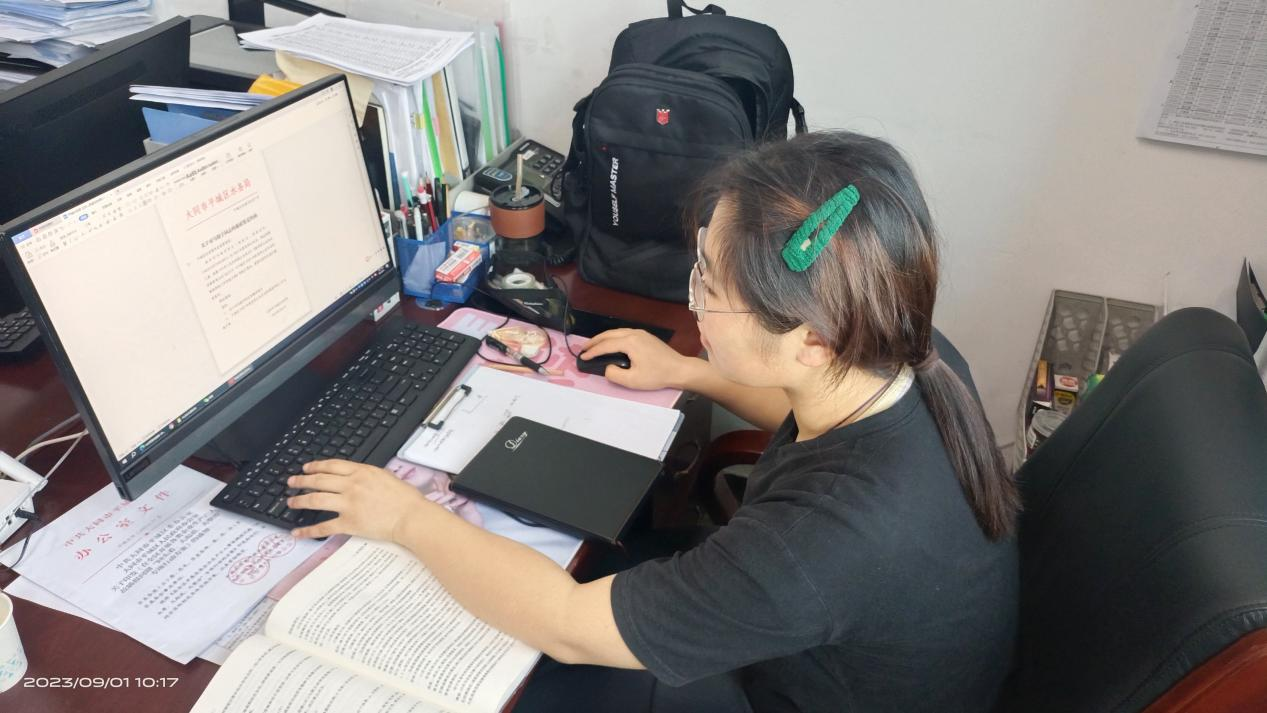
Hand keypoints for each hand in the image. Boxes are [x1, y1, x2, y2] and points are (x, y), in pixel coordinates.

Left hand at [286, 459, 434, 541]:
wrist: (411, 516)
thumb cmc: (405, 498)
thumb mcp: (386, 476)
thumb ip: (368, 475)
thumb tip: (356, 476)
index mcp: (362, 472)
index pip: (332, 465)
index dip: (316, 466)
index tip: (307, 468)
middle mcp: (351, 485)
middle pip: (319, 480)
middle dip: (301, 481)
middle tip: (291, 482)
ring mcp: (348, 504)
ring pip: (316, 500)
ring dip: (300, 501)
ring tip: (291, 502)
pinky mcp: (349, 523)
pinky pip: (324, 527)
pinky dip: (308, 530)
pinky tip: (298, 532)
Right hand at [579, 328, 695, 390]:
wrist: (680, 369)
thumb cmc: (657, 375)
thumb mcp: (633, 380)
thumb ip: (614, 374)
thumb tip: (608, 368)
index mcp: (629, 342)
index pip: (605, 345)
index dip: (592, 352)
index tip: (582, 358)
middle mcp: (633, 333)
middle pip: (609, 334)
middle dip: (594, 341)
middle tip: (583, 348)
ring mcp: (641, 333)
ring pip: (617, 332)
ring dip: (604, 338)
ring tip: (594, 346)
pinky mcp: (646, 336)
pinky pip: (624, 333)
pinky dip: (613, 338)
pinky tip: (611, 344)